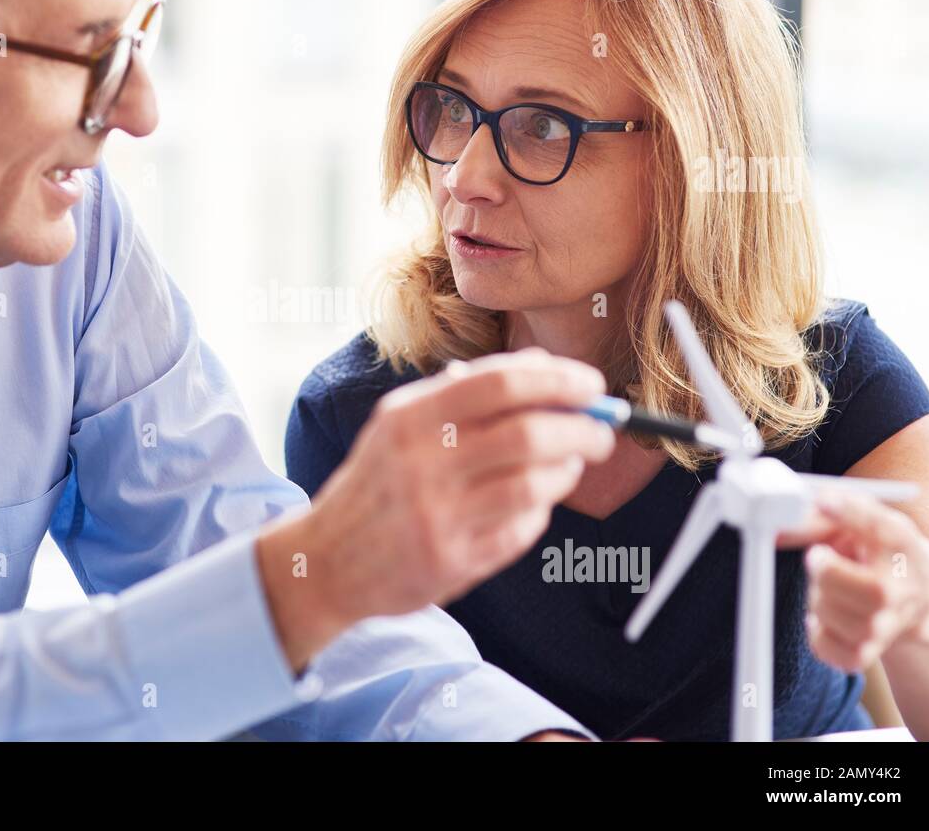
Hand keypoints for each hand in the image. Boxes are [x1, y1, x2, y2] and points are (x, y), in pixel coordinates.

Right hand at [258, 347, 614, 670]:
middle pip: (528, 434)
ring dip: (567, 471)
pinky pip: (521, 530)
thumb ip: (465, 394)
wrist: (326, 560)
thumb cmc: (379, 481)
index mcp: (408, 417)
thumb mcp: (401, 424)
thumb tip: (544, 368)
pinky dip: (539, 512)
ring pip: (534, 484)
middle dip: (582, 428)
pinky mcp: (451, 560)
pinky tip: (531, 504)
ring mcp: (436, 516)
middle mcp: (420, 464)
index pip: (499, 384)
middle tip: (602, 431)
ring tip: (569, 466)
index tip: (591, 384)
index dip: (557, 380)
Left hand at [784, 491, 928, 671]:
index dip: (853, 513)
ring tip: (826, 587)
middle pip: (874, 593)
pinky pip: (831, 649)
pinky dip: (817, 633)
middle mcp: (901, 589)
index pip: (885, 529)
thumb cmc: (875, 553)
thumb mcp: (856, 523)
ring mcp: (887, 626)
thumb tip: (775, 528)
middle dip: (831, 573)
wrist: (913, 598)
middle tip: (817, 558)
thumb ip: (817, 517)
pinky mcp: (865, 652)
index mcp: (900, 545)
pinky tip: (822, 616)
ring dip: (819, 599)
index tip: (824, 501)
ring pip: (846, 621)